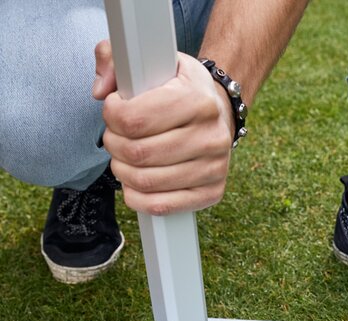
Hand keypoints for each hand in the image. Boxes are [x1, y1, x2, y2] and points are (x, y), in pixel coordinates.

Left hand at [93, 41, 233, 215]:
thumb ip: (116, 59)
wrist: (221, 112)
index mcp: (198, 100)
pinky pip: (160, 206)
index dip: (112, 116)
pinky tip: (133, 183)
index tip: (113, 109)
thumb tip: (100, 90)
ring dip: (121, 171)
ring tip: (122, 157)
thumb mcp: (154, 61)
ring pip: (145, 181)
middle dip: (114, 145)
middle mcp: (211, 137)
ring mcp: (214, 168)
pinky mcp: (211, 192)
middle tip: (114, 137)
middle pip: (138, 153)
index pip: (136, 120)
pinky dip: (136, 197)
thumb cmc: (180, 89)